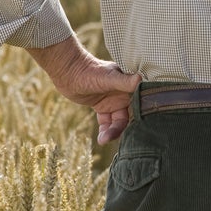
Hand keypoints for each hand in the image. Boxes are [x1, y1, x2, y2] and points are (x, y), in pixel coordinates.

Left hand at [27, 37, 141, 143]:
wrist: (67, 70)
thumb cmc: (89, 71)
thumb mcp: (108, 78)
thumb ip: (124, 81)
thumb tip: (141, 79)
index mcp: (131, 84)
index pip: (142, 102)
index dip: (143, 115)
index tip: (140, 128)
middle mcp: (125, 93)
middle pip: (131, 115)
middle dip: (124, 128)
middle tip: (115, 137)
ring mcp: (114, 101)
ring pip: (118, 122)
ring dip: (112, 132)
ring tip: (103, 140)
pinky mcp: (103, 107)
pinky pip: (107, 122)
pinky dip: (105, 131)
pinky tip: (101, 139)